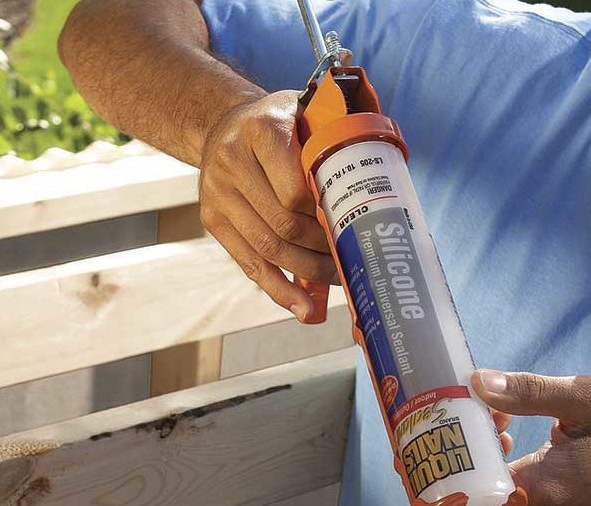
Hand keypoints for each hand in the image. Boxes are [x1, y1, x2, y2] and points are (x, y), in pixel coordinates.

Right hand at [199, 91, 338, 321]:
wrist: (223, 125)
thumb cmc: (279, 123)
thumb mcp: (305, 111)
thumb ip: (333, 135)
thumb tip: (378, 176)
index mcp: (261, 130)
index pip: (295, 191)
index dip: (324, 215)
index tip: (350, 224)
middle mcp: (231, 162)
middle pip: (283, 224)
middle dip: (321, 248)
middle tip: (351, 257)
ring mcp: (217, 194)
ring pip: (268, 248)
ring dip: (306, 272)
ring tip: (337, 280)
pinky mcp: (212, 220)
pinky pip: (248, 263)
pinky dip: (279, 290)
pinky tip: (303, 309)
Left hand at [472, 369, 590, 505]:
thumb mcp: (586, 399)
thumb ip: (528, 393)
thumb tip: (477, 382)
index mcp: (540, 493)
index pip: (466, 486)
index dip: (455, 451)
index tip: (467, 415)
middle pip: (468, 491)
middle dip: (465, 447)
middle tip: (483, 408)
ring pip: (481, 494)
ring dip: (480, 454)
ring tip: (503, 417)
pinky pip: (498, 497)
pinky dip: (495, 466)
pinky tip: (511, 434)